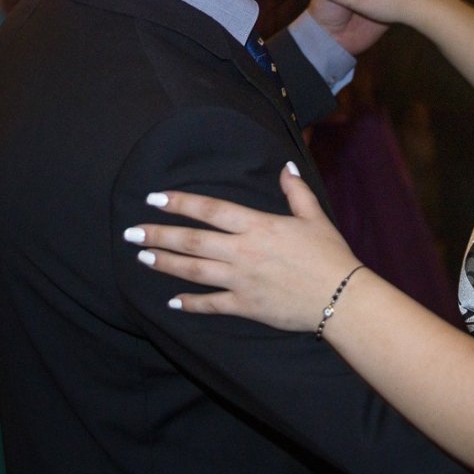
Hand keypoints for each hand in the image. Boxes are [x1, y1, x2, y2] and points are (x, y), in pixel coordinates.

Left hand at [129, 165, 361, 331]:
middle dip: (158, 235)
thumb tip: (284, 167)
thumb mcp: (314, 217)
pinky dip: (190, 303)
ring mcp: (242, 280)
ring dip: (165, 264)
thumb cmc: (330, 255)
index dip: (180, 203)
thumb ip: (295, 192)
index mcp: (258, 226)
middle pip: (192, 241)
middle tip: (131, 233)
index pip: (210, 210)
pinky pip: (212, 304)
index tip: (155, 199)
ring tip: (142, 258)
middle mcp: (244, 251)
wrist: (342, 297)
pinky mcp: (246, 305)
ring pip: (194, 271)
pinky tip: (172, 302)